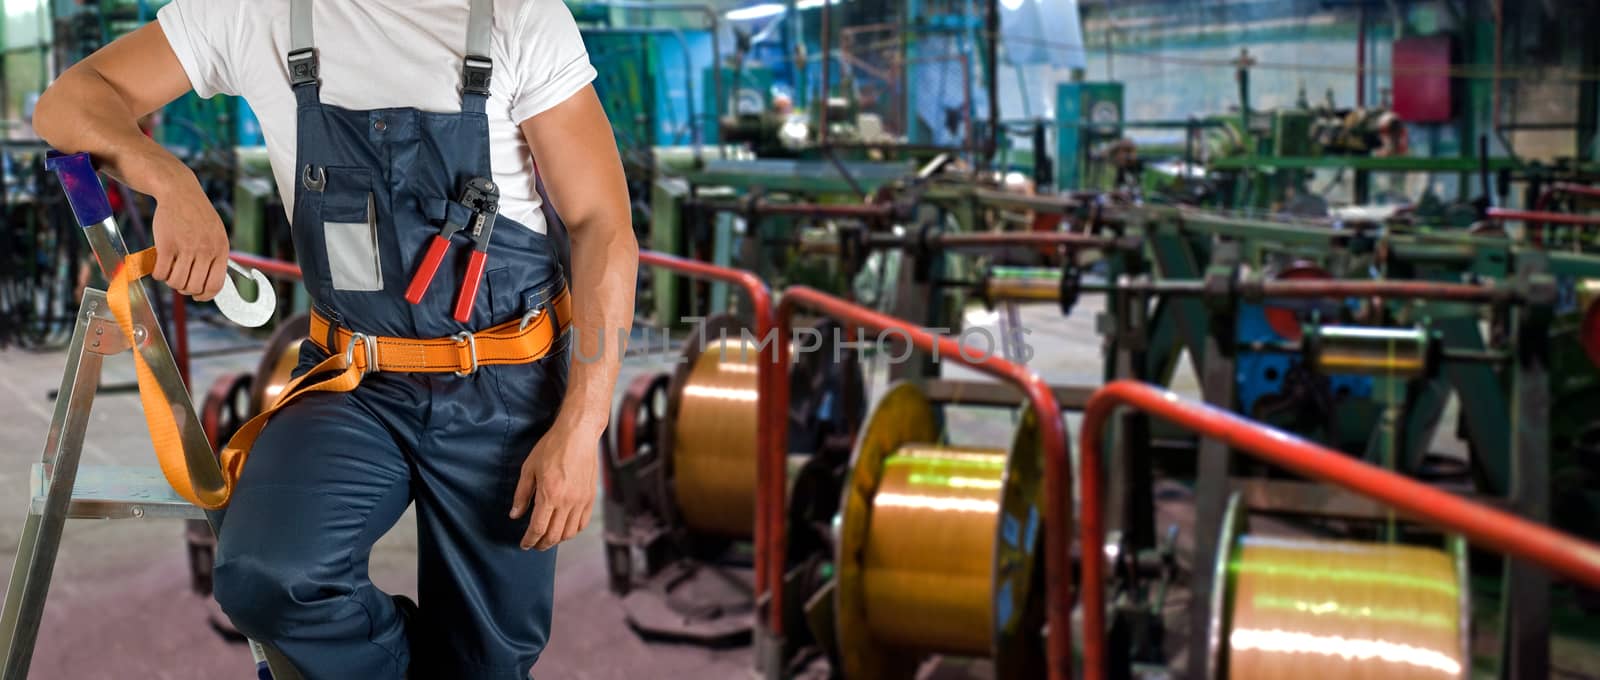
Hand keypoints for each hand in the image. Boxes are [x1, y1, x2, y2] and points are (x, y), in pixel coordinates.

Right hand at [151, 174, 229, 300]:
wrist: (179, 191)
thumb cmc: (197, 215)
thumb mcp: (216, 234)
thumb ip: (215, 256)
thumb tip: (210, 285)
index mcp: (221, 250)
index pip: (215, 285)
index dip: (205, 295)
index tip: (197, 296)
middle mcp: (205, 250)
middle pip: (193, 287)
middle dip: (184, 289)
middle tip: (179, 280)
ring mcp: (186, 247)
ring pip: (176, 282)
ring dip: (170, 281)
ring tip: (170, 270)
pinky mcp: (166, 244)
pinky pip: (160, 273)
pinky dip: (158, 275)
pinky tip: (159, 266)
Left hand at [509, 418, 599, 549]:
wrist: (578, 434)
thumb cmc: (551, 447)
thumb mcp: (529, 468)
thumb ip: (522, 495)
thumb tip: (515, 515)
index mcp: (549, 494)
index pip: (538, 528)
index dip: (529, 540)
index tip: (524, 544)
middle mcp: (567, 501)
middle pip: (554, 535)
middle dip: (542, 544)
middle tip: (534, 545)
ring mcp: (581, 500)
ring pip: (569, 533)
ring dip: (557, 540)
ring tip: (548, 538)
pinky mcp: (590, 497)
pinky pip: (582, 523)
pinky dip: (572, 531)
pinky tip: (564, 530)